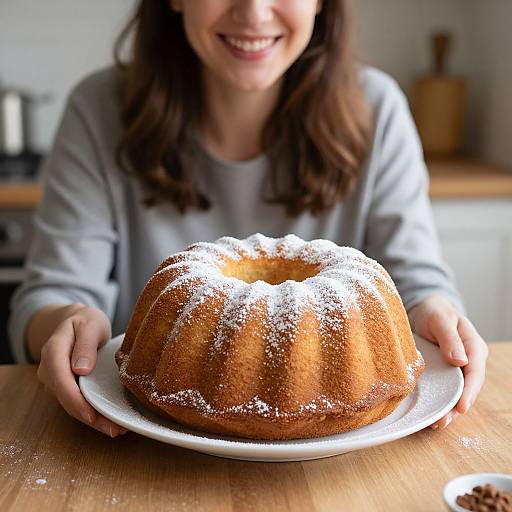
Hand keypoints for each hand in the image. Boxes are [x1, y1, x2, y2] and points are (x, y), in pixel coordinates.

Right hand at [37, 304, 127, 436]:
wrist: (76, 321)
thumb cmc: (85, 321)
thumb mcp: (90, 325)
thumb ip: (86, 344)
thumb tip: (81, 369)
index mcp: (53, 351)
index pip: (60, 379)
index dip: (75, 400)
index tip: (92, 414)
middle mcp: (49, 369)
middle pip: (66, 398)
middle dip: (89, 417)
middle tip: (115, 428)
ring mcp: (55, 380)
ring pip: (71, 405)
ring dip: (93, 419)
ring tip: (117, 428)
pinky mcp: (66, 387)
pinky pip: (77, 402)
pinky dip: (92, 413)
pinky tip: (109, 420)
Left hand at [408, 294, 487, 429]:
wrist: (426, 310)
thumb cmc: (435, 312)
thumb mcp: (440, 319)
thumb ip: (450, 339)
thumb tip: (460, 361)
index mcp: (474, 347)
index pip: (475, 373)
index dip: (469, 392)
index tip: (461, 407)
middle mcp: (469, 361)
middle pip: (467, 388)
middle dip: (457, 407)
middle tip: (442, 421)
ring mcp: (458, 368)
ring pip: (456, 392)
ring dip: (448, 409)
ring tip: (436, 423)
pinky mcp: (446, 372)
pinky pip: (445, 388)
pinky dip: (440, 401)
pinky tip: (431, 413)